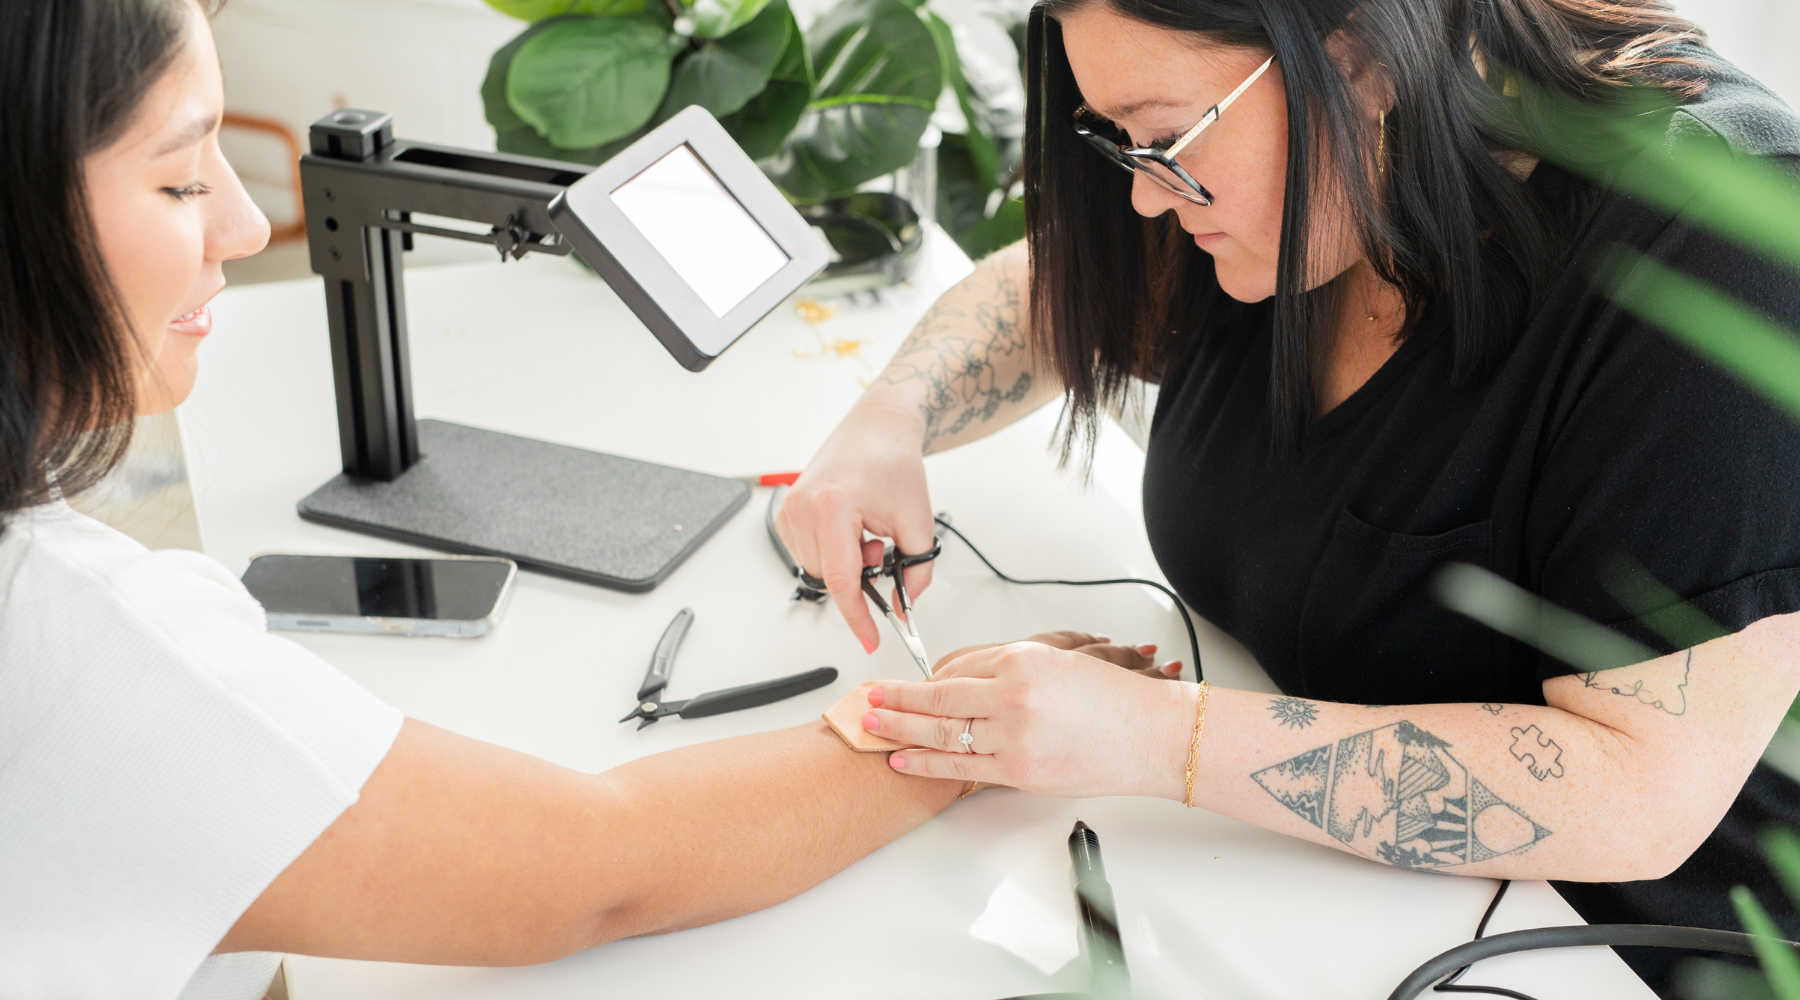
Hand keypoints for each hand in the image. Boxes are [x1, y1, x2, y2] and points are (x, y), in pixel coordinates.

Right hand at [775, 400, 935, 653]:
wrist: (878, 429)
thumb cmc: (894, 462)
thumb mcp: (918, 521)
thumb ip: (917, 571)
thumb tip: (905, 607)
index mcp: (832, 507)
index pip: (842, 581)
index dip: (858, 617)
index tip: (870, 639)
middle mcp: (802, 507)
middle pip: (829, 579)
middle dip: (859, 576)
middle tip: (881, 547)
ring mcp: (789, 509)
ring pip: (818, 570)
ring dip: (845, 564)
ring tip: (866, 531)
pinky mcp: (786, 512)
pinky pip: (808, 554)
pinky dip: (832, 552)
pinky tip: (848, 528)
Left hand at [860, 640, 1198, 798]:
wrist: (1150, 734)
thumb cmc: (1112, 701)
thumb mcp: (1057, 663)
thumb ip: (1008, 670)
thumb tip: (960, 683)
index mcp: (1022, 659)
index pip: (957, 667)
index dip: (923, 679)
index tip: (902, 681)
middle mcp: (1014, 694)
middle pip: (939, 698)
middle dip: (898, 700)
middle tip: (870, 700)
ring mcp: (1015, 735)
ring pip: (942, 732)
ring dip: (901, 729)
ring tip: (874, 726)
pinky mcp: (1019, 770)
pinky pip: (962, 766)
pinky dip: (927, 762)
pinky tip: (904, 759)